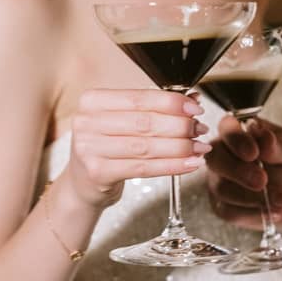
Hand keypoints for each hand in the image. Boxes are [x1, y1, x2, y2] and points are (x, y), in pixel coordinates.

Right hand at [63, 89, 210, 208]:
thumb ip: (150, 109)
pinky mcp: (97, 173)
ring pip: (146, 146)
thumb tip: (192, 100)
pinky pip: (143, 168)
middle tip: (199, 129)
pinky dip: (171, 166)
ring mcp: (88, 148)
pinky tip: (189, 163)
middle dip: (179, 126)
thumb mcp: (120, 122)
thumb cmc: (106, 147)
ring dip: (180, 147)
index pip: (139, 97)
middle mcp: (86, 122)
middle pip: (144, 122)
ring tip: (199, 147)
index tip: (194, 108)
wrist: (82, 183)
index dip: (171, 102)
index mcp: (92, 101)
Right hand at [206, 115, 281, 228]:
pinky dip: (253, 214)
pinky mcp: (223, 206)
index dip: (236, 140)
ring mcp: (219, 180)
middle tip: (262, 181)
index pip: (227, 128)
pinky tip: (274, 212)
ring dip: (252, 197)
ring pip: (222, 188)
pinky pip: (230, 211)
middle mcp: (223, 153)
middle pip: (215, 158)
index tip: (253, 153)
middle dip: (238, 171)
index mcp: (239, 131)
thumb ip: (281, 145)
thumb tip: (265, 139)